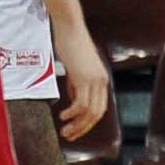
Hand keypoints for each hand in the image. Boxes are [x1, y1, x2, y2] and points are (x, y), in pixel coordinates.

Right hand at [54, 26, 110, 141]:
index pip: (99, 108)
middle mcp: (101, 82)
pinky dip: (72, 113)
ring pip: (90, 112)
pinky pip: (81, 103)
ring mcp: (94, 80)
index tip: (76, 130)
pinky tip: (63, 115)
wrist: (70, 28)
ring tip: (65, 130)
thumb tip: (74, 99)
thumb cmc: (71, 44)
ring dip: (77, 124)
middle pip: (97, 114)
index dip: (88, 123)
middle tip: (70, 135)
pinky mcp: (84, 78)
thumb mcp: (76, 68)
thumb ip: (77, 84)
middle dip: (83, 128)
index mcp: (101, 80)